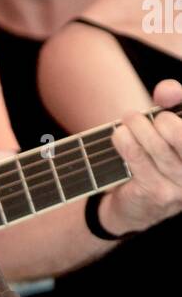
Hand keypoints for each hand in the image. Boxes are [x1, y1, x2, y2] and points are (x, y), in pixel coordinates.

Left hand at [101, 79, 181, 234]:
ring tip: (127, 120)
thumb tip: (167, 89)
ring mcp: (181, 186)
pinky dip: (124, 140)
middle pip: (180, 133)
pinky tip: (119, 135)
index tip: (165, 94)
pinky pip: (137, 157)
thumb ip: (172, 102)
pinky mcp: (158, 193)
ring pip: (157, 144)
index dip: (179, 100)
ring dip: (136, 126)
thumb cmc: (157, 158)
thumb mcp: (167, 129)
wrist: (137, 207)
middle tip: (140, 116)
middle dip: (161, 119)